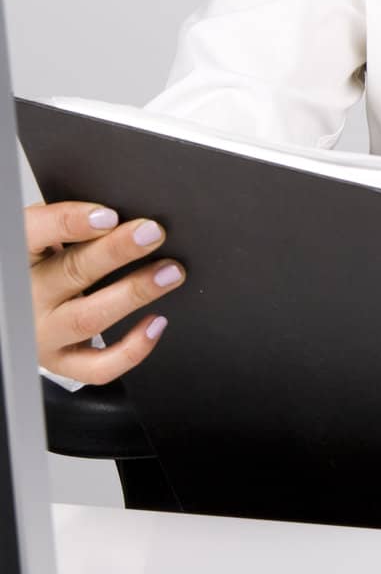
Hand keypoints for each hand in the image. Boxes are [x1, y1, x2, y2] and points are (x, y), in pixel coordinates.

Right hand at [25, 200, 186, 384]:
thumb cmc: (41, 261)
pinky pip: (98, 366)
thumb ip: (73, 222)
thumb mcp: (45, 236)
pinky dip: (132, 349)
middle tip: (152, 233)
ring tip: (169, 272)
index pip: (35, 234)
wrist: (17, 310)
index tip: (109, 214)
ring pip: (89, 318)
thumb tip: (127, 206)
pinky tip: (156, 322)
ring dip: (134, 292)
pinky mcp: (62, 362)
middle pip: (72, 272)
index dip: (71, 223)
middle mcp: (28, 297)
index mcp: (19, 255)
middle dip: (117, 251)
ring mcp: (44, 333)